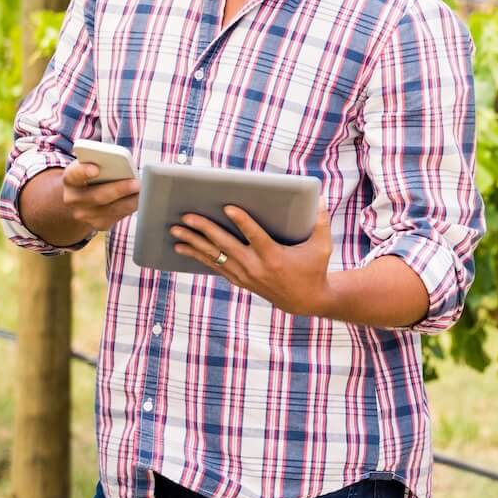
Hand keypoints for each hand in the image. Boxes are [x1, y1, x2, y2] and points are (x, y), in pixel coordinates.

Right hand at [60, 163, 139, 233]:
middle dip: (119, 189)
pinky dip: (132, 207)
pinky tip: (142, 199)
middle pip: (98, 196)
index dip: (84, 172)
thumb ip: (103, 161)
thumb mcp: (93, 164)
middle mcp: (73, 199)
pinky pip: (118, 217)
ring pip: (112, 209)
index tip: (95, 169)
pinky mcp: (99, 224)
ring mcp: (84, 215)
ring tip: (145, 191)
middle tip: (136, 183)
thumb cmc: (94, 175)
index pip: (74, 174)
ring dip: (131, 200)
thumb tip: (123, 162)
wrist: (85, 197)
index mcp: (70, 179)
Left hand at [171, 205, 332, 317]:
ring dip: (194, 243)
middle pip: (225, 246)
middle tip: (187, 216)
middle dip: (204, 230)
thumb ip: (320, 221)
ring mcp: (245, 275)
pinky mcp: (240, 280)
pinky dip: (198, 256)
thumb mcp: (322, 246)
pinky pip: (215, 266)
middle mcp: (255, 267)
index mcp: (274, 257)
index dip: (242, 222)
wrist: (305, 301)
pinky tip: (184, 247)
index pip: (255, 236)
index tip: (228, 207)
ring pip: (214, 257)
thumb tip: (319, 197)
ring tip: (175, 231)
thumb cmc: (315, 268)